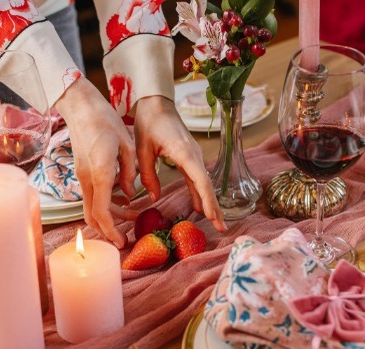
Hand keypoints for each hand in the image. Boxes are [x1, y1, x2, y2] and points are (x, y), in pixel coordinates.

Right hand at [55, 78, 137, 247]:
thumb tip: (129, 193)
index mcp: (100, 173)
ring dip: (109, 216)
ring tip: (132, 214)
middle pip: (93, 216)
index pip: (102, 212)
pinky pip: (92, 195)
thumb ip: (129, 172)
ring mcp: (82, 176)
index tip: (122, 242)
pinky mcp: (82, 171)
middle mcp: (87, 178)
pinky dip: (105, 203)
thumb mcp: (126, 145)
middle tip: (127, 235)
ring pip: (92, 207)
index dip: (111, 230)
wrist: (81, 107)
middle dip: (109, 229)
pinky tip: (122, 198)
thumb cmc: (105, 121)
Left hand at [134, 96, 226, 232]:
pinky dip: (200, 192)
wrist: (157, 103)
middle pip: (207, 185)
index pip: (201, 181)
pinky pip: (197, 177)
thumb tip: (153, 197)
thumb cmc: (149, 122)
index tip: (213, 218)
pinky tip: (199, 206)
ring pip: (204, 182)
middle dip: (215, 207)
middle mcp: (194, 155)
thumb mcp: (142, 150)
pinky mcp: (190, 156)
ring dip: (209, 202)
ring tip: (215, 222)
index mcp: (184, 153)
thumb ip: (147, 174)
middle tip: (221, 228)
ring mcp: (194, 155)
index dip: (208, 201)